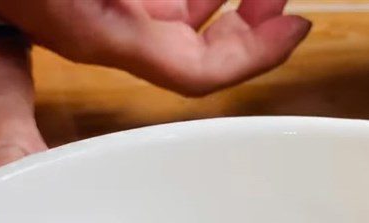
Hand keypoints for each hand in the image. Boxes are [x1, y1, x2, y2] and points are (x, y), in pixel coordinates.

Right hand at [0, 0, 311, 95]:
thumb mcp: (72, 9)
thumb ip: (133, 9)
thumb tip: (190, 16)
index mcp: (98, 31)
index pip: (197, 70)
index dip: (254, 55)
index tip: (295, 28)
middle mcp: (104, 29)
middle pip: (197, 46)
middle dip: (248, 22)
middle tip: (279, 0)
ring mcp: (99, 14)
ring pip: (180, 19)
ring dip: (221, 0)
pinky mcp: (93, 2)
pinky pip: (152, 5)